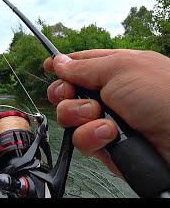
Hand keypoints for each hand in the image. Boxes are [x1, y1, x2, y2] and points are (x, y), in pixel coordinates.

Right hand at [44, 49, 169, 176]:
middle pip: (67, 92)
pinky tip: (109, 135)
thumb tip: (59, 62)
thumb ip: (83, 66)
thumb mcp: (120, 68)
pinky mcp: (105, 145)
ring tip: (102, 117)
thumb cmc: (162, 96)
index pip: (81, 64)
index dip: (63, 65)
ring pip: (68, 117)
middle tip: (72, 93)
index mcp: (116, 70)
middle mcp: (108, 95)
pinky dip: (92, 136)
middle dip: (65, 93)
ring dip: (80, 115)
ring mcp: (105, 120)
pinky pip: (80, 140)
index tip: (49, 66)